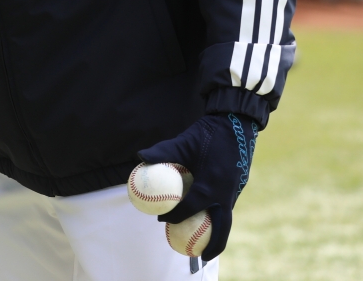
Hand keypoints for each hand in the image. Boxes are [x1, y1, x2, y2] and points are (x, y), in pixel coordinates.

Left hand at [138, 113, 258, 260]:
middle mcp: (227, 192)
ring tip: (205, 243)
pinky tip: (207, 215)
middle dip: (214, 245)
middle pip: (223, 227)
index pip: (190, 208)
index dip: (174, 216)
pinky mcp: (239, 184)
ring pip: (226, 216)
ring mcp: (236, 189)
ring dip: (217, 230)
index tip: (160, 220)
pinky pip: (228, 204)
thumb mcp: (182, 141)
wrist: (236, 120)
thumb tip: (138, 157)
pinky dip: (218, 214)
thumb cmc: (207, 132)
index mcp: (212, 185)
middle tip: (201, 258)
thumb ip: (162, 152)